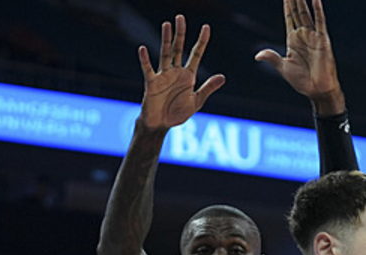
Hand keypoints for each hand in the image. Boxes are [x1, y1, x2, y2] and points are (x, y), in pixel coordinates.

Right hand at [136, 15, 225, 132]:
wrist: (161, 125)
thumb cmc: (177, 113)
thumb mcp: (196, 101)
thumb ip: (208, 88)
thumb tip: (223, 77)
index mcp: (188, 76)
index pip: (196, 54)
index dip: (202, 41)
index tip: (206, 27)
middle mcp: (175, 72)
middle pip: (179, 49)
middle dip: (180, 34)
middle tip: (181, 17)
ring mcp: (163, 76)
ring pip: (165, 54)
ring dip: (166, 40)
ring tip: (167, 25)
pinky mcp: (152, 83)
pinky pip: (148, 69)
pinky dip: (145, 60)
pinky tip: (143, 49)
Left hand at [255, 0, 343, 113]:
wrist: (317, 90)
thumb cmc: (302, 81)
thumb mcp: (284, 68)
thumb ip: (272, 58)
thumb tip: (257, 55)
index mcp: (293, 41)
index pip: (289, 18)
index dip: (286, 6)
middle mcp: (303, 36)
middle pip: (297, 12)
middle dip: (293, 0)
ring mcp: (313, 36)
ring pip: (306, 14)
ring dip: (302, 1)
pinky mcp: (322, 40)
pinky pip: (320, 22)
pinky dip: (318, 10)